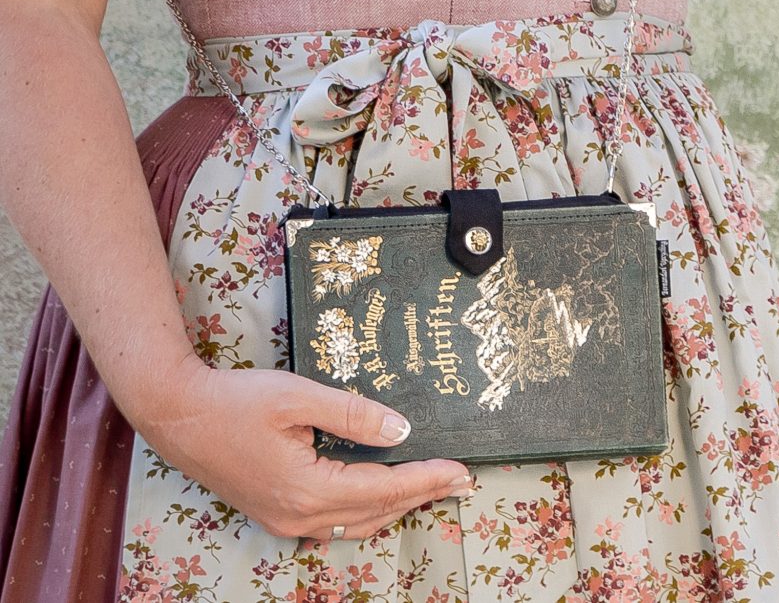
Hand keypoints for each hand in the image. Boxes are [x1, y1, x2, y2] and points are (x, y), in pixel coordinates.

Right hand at [134, 359, 473, 541]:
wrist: (178, 416)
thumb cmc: (235, 401)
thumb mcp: (298, 396)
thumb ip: (353, 414)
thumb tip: (401, 429)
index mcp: (307, 489)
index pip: (384, 489)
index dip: (427, 479)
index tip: (461, 471)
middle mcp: (298, 516)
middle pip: (376, 511)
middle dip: (423, 494)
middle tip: (461, 481)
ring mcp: (285, 521)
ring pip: (357, 523)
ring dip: (397, 504)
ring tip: (432, 486)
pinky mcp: (277, 514)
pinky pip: (335, 522)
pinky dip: (367, 508)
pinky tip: (383, 492)